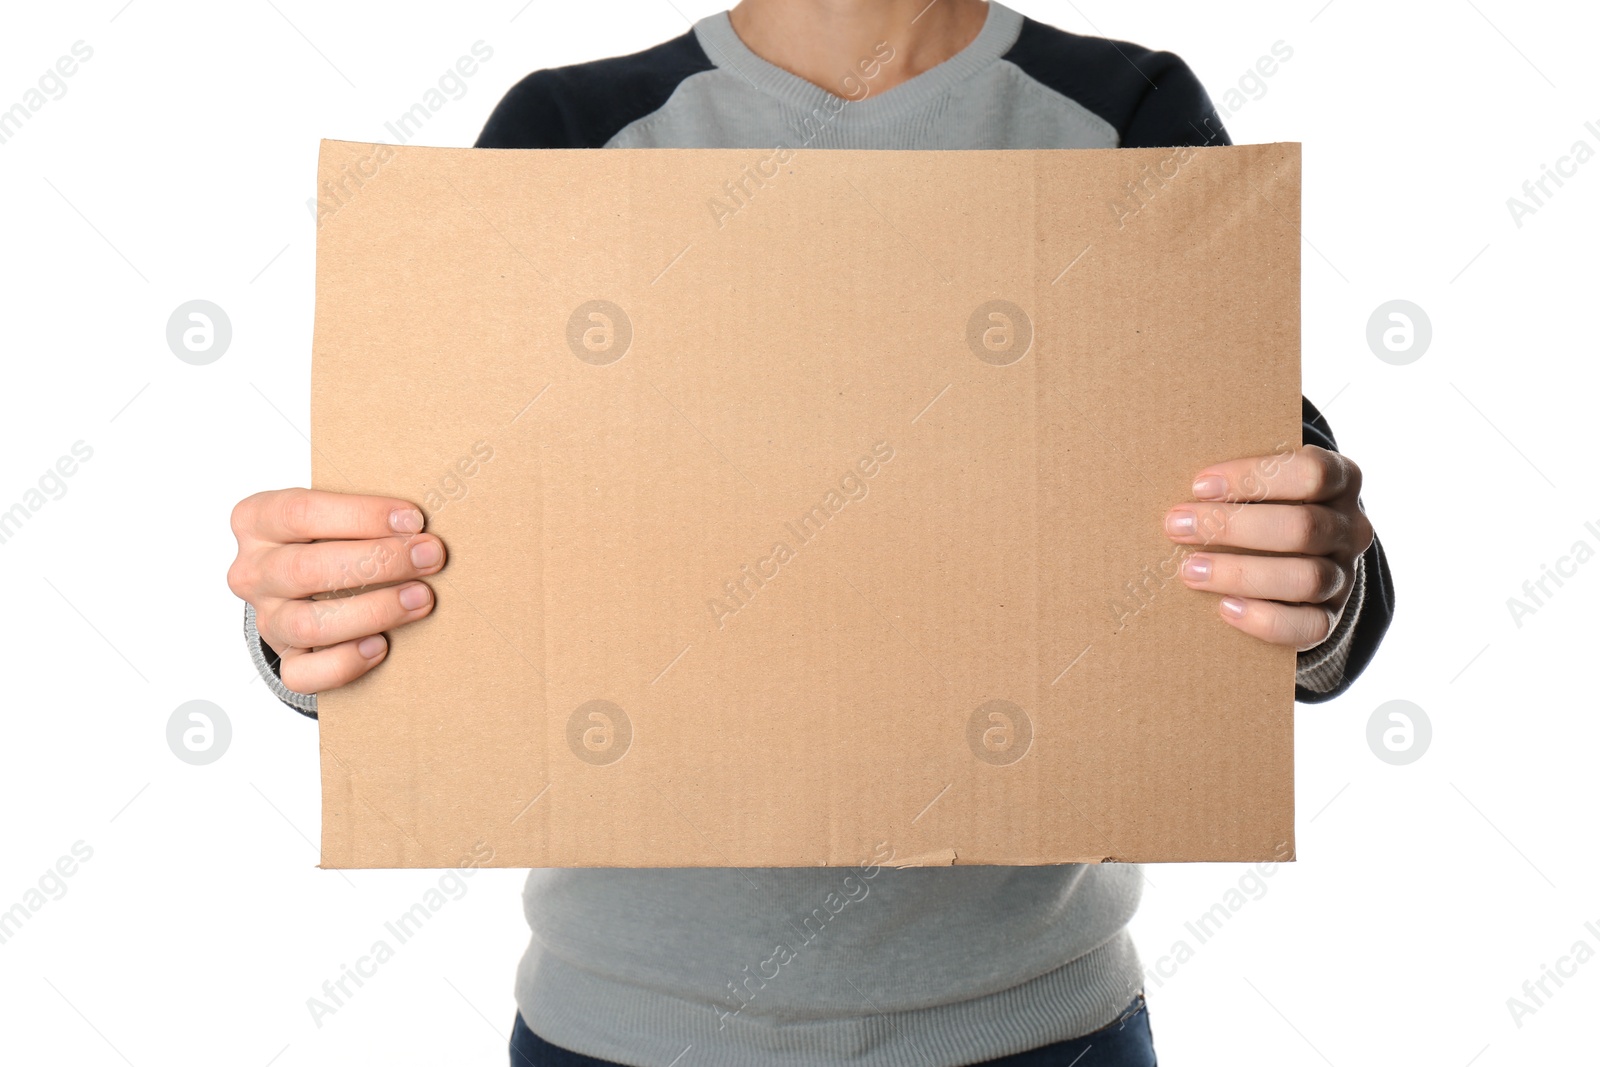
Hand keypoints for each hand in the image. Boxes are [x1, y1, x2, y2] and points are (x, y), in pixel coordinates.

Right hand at [226, 489, 445, 693]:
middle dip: (378, 561)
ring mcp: (266, 619)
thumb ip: (367, 514)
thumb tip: (419, 525)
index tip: (413, 520)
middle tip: (429, 557)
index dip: (362, 515)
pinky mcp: (285, 659)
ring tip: (420, 598)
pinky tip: (381, 646)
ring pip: (307, 624)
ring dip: (373, 610)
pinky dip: (346, 663)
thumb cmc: (333, 540)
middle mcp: (253, 571)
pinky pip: (304, 674)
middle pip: (306, 568)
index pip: (302, 512)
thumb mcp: (337, 514)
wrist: (310, 589)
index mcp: (258, 520)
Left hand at [1163, 446, 1372, 649]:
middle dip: (1233, 527)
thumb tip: (1174, 484)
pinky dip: (1265, 620)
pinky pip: (1309, 626)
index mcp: (1341, 481)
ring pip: (1306, 578)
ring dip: (1241, 573)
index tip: (1198, 486)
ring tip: (1190, 570)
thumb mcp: (1262, 481)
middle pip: (1303, 527)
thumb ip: (1235, 478)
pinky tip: (1224, 608)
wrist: (1298, 554)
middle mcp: (1351, 528)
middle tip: (1177, 526)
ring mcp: (1344, 575)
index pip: (1312, 472)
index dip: (1253, 478)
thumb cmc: (1264, 504)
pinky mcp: (1331, 616)